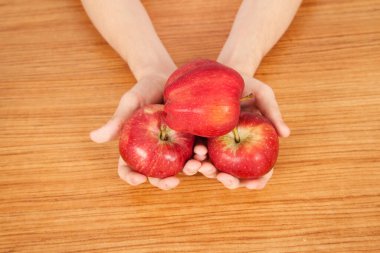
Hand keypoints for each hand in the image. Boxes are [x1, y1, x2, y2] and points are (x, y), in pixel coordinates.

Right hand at [90, 73, 202, 189]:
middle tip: (172, 182)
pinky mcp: (190, 140)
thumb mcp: (130, 103)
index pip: (128, 169)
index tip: (139, 179)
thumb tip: (94, 137)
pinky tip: (204, 153)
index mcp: (135, 148)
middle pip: (156, 175)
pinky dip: (200, 156)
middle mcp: (154, 152)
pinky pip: (195, 152)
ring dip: (187, 171)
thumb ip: (116, 121)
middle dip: (164, 182)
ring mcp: (173, 148)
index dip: (131, 177)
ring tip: (195, 166)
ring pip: (179, 167)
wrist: (166, 77)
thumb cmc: (143, 90)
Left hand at [196, 75, 290, 188]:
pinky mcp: (202, 137)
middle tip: (224, 178)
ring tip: (205, 168)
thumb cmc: (248, 85)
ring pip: (215, 168)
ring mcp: (218, 145)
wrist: (225, 74)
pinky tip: (196, 155)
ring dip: (209, 172)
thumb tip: (286, 134)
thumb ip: (274, 114)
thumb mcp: (264, 96)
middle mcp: (236, 149)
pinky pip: (199, 153)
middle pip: (236, 174)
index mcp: (254, 144)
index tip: (253, 184)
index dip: (259, 180)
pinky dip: (197, 158)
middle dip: (230, 181)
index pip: (261, 169)